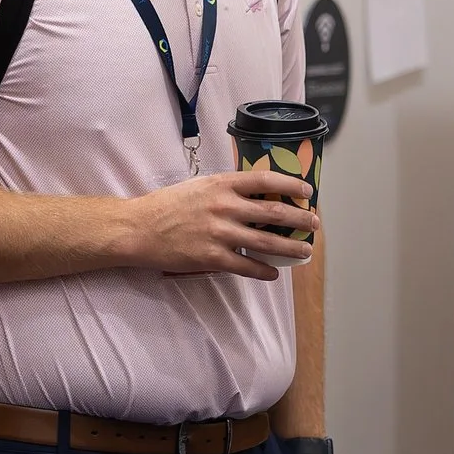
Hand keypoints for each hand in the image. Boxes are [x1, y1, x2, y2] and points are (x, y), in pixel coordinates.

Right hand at [118, 170, 319, 280]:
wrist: (139, 228)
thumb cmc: (167, 205)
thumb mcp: (199, 186)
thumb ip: (227, 189)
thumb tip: (257, 196)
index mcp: (221, 184)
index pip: (266, 180)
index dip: (291, 185)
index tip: (307, 191)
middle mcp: (224, 206)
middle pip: (274, 212)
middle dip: (300, 219)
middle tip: (314, 224)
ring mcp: (219, 233)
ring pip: (266, 241)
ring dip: (291, 247)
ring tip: (305, 251)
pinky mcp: (212, 257)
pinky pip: (247, 265)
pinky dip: (264, 270)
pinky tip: (274, 272)